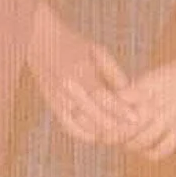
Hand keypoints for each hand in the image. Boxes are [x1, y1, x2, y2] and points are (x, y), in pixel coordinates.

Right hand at [26, 0, 133, 144]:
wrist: (39, 40)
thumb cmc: (73, 43)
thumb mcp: (97, 51)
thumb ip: (113, 73)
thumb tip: (130, 94)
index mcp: (81, 72)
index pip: (105, 98)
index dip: (121, 111)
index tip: (136, 119)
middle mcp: (68, 89)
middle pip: (96, 117)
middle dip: (117, 125)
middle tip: (132, 129)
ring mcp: (58, 99)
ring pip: (84, 126)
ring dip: (103, 132)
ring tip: (120, 133)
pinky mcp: (52, 106)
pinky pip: (70, 128)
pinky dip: (86, 135)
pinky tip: (99, 136)